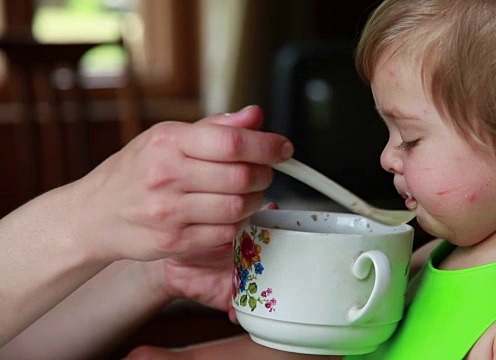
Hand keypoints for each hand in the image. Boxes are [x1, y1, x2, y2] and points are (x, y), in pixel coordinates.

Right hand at [68, 105, 291, 261]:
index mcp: (169, 141)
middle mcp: (167, 175)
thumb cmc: (136, 171)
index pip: (232, 142)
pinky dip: (236, 225)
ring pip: (238, 208)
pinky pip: (225, 234)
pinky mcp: (174, 241)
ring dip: (253, 201)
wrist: (95, 214)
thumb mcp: (168, 138)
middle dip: (263, 175)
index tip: (284, 149)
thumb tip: (255, 115)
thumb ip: (215, 128)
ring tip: (245, 195)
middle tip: (262, 173)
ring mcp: (169, 211)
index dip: (267, 146)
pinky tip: (227, 216)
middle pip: (242, 177)